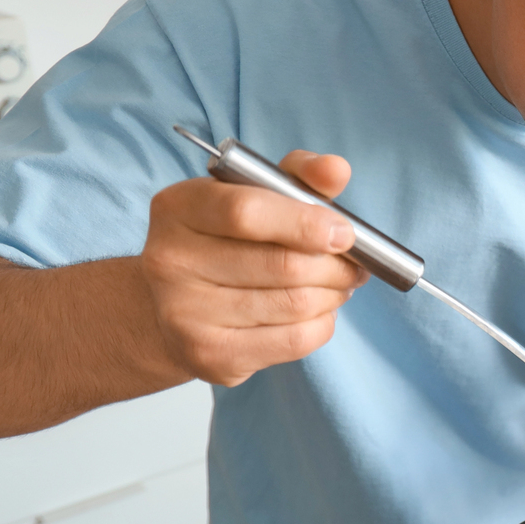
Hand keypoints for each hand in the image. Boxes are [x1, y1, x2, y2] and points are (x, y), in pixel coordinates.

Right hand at [141, 150, 368, 385]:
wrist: (174, 310)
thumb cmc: (228, 242)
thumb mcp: (256, 196)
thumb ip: (298, 177)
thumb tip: (336, 169)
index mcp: (179, 207)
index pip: (248, 212)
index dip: (307, 223)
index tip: (344, 234)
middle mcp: (170, 260)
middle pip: (283, 265)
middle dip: (335, 266)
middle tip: (354, 265)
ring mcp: (183, 313)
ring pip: (295, 304)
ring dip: (333, 295)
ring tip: (337, 286)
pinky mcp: (208, 355)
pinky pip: (294, 341)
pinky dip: (322, 325)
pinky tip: (317, 313)